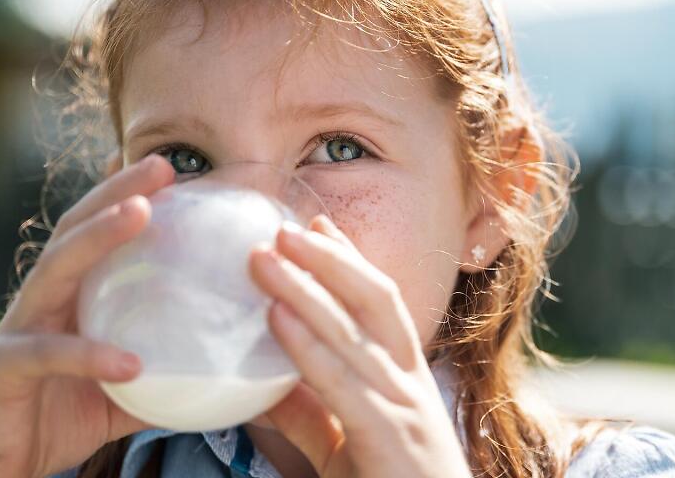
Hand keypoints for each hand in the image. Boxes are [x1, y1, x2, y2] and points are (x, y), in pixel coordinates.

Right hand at [0, 155, 174, 477]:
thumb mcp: (119, 397)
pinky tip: (129, 363)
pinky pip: (49, 355)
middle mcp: (41, 302)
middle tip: (163, 164)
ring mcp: (18, 330)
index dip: (129, 199)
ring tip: (142, 212)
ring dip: (98, 236)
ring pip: (56, 269)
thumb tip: (220, 378)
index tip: (174, 171)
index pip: (97, 237)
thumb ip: (161, 380)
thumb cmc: (49, 421)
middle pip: (76, 231)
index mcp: (68, 301)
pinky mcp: (3, 369)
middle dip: (117, 193)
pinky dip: (89, 355)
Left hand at [249, 215, 471, 477]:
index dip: (348, 262)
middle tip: (284, 226)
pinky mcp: (391, 437)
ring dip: (307, 287)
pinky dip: (308, 344)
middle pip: (376, 300)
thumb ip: (311, 416)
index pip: (379, 305)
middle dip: (330, 259)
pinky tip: (276, 317)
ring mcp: (405, 408)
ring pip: (357, 331)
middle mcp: (410, 384)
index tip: (314, 226)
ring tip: (264, 255)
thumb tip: (264, 385)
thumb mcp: (346, 448)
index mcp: (404, 382)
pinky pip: (343, 382)